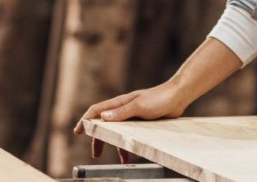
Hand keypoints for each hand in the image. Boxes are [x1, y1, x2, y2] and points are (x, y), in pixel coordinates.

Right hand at [73, 83, 189, 160]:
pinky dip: (129, 143)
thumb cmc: (159, 99)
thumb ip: (121, 112)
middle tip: (96, 153)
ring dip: (117, 145)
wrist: (179, 96)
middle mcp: (124, 108)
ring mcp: (133, 114)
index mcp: (120, 103)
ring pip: (119, 131)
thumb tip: (102, 117)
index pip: (96, 110)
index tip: (77, 131)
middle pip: (105, 124)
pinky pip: (131, 133)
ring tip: (121, 160)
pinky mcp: (143, 120)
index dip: (85, 120)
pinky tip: (134, 152)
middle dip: (99, 139)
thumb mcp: (139, 107)